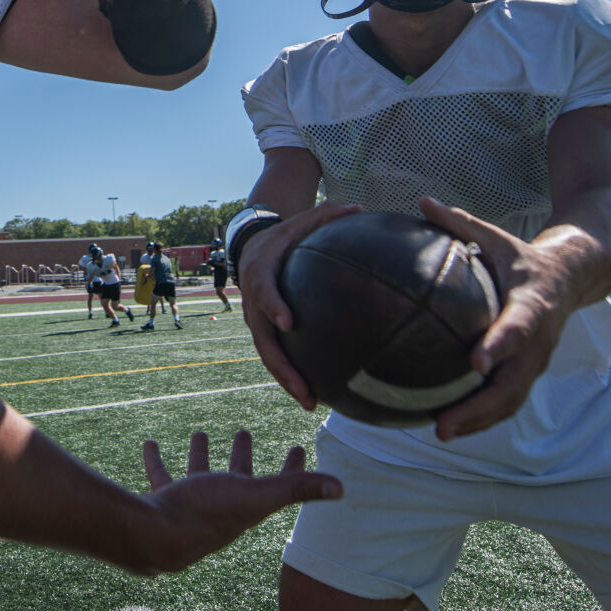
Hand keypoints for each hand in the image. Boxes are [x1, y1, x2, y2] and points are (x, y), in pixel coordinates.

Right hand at [134, 430, 340, 574]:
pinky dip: (157, 460)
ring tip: (199, 433)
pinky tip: (150, 444)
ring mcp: (192, 505)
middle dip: (242, 455)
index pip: (278, 485)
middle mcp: (222, 506)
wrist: (158, 538)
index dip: (292, 467)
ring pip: (199, 475)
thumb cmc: (208, 515)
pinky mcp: (165, 502)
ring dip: (200, 455)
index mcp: (248, 505)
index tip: (300, 447)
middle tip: (245, 433)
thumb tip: (343, 488)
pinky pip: (162, 477)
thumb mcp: (256, 495)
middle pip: (237, 477)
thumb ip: (296, 489)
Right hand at [236, 202, 362, 410]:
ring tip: (311, 402)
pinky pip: (276, 355)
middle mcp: (253, 301)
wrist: (251, 246)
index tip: (288, 323)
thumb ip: (326, 215)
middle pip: (263, 340)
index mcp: (260, 272)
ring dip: (286, 381)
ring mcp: (256, 320)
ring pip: (267, 355)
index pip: (264, 291)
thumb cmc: (284, 234)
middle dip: (282, 368)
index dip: (273, 306)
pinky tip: (316, 392)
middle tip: (304, 390)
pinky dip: (291, 375)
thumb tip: (359, 208)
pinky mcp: (264, 330)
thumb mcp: (300, 220)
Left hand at [418, 197, 576, 440]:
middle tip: (443, 425)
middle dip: (480, 408)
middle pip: (513, 383)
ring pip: (511, 401)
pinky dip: (481, 417)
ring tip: (440, 433)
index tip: (475, 362)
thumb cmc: (523, 257)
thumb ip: (460, 222)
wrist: (573, 276)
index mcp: (533, 304)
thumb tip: (422, 200)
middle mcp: (539, 340)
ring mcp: (536, 361)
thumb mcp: (497, 236)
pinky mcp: (530, 373)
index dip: (500, 345)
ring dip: (478, 421)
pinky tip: (448, 426)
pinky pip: (507, 402)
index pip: (518, 328)